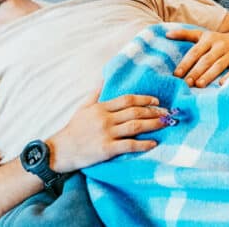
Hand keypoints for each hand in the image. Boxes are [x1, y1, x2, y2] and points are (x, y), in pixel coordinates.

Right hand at [47, 89, 167, 172]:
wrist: (60, 150)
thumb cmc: (72, 129)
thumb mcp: (83, 107)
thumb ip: (95, 94)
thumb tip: (103, 78)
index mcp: (101, 107)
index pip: (127, 99)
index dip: (144, 99)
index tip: (157, 101)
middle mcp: (105, 118)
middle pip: (135, 111)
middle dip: (154, 111)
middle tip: (167, 113)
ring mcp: (106, 133)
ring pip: (135, 126)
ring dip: (153, 124)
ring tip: (166, 124)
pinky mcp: (106, 149)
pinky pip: (129, 145)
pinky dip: (143, 144)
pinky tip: (153, 143)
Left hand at [167, 28, 228, 86]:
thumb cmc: (219, 40)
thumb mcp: (203, 34)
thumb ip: (185, 34)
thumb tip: (167, 34)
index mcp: (209, 38)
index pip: (195, 52)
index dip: (185, 63)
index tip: (177, 74)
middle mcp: (220, 45)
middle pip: (206, 60)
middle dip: (196, 72)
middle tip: (186, 83)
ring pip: (219, 65)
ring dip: (209, 75)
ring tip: (199, 85)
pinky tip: (222, 84)